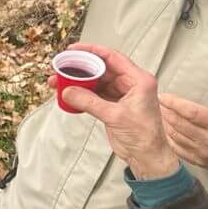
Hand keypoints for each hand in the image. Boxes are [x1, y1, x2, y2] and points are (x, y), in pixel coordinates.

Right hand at [58, 44, 178, 178]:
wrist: (147, 157)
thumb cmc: (145, 137)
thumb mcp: (115, 116)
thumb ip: (90, 102)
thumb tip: (69, 91)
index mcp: (139, 80)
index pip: (112, 58)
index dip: (92, 51)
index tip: (74, 50)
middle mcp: (131, 85)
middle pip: (101, 69)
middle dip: (80, 69)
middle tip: (63, 68)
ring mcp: (122, 95)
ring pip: (96, 82)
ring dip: (78, 82)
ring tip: (60, 82)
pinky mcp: (113, 106)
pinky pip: (94, 95)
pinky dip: (81, 94)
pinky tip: (69, 95)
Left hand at [159, 84, 207, 178]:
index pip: (192, 112)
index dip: (175, 103)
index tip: (164, 96)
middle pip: (180, 124)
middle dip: (166, 111)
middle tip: (159, 102)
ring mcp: (204, 153)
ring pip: (176, 136)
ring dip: (165, 123)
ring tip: (160, 113)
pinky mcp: (200, 161)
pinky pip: (178, 150)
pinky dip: (169, 138)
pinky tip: (166, 130)